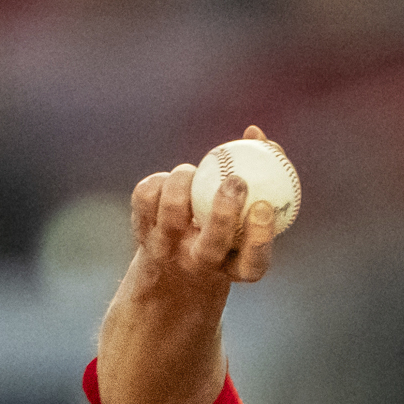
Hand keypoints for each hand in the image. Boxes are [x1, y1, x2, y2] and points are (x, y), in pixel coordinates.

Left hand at [126, 125, 283, 292]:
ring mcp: (167, 251)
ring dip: (184, 180)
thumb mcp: (243, 218)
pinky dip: (160, 180)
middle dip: (225, 212)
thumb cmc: (221, 233)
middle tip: (236, 181)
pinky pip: (146, 195)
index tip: (263, 206)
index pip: (252, 263)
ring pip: (173, 212)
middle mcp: (199, 266)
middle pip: (213, 245)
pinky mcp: (141, 232)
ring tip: (194, 173)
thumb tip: (255, 133)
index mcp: (233, 269)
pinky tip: (171, 183)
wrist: (168, 271)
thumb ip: (257, 178)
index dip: (259, 237)